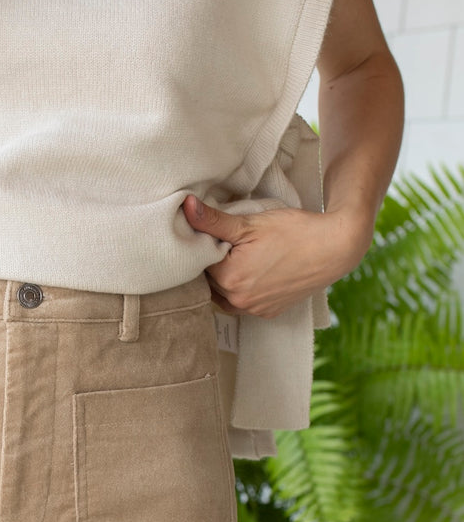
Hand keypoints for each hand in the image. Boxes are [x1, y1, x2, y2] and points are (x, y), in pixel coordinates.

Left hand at [181, 193, 370, 318]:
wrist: (335, 248)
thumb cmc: (295, 231)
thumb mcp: (250, 222)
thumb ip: (214, 220)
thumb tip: (185, 208)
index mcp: (228, 278)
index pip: (199, 261)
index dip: (205, 245)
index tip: (217, 233)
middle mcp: (238, 301)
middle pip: (210, 279)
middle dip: (214, 262)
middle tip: (231, 242)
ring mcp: (254, 310)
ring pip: (225, 293)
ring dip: (227, 278)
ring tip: (243, 256)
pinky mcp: (268, 313)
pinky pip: (244, 303)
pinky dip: (243, 289)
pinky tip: (255, 271)